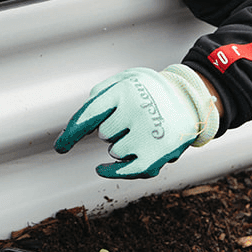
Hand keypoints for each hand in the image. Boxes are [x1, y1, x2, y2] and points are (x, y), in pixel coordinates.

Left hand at [55, 64, 219, 178]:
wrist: (190, 100)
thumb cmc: (149, 93)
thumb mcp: (125, 80)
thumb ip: (100, 95)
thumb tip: (81, 123)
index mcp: (125, 89)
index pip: (90, 114)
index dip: (72, 133)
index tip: (60, 148)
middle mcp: (137, 109)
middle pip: (103, 133)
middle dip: (113, 129)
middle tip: (135, 117)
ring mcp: (149, 132)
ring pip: (114, 151)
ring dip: (122, 144)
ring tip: (144, 130)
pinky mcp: (158, 153)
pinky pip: (126, 170)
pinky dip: (112, 171)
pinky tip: (102, 169)